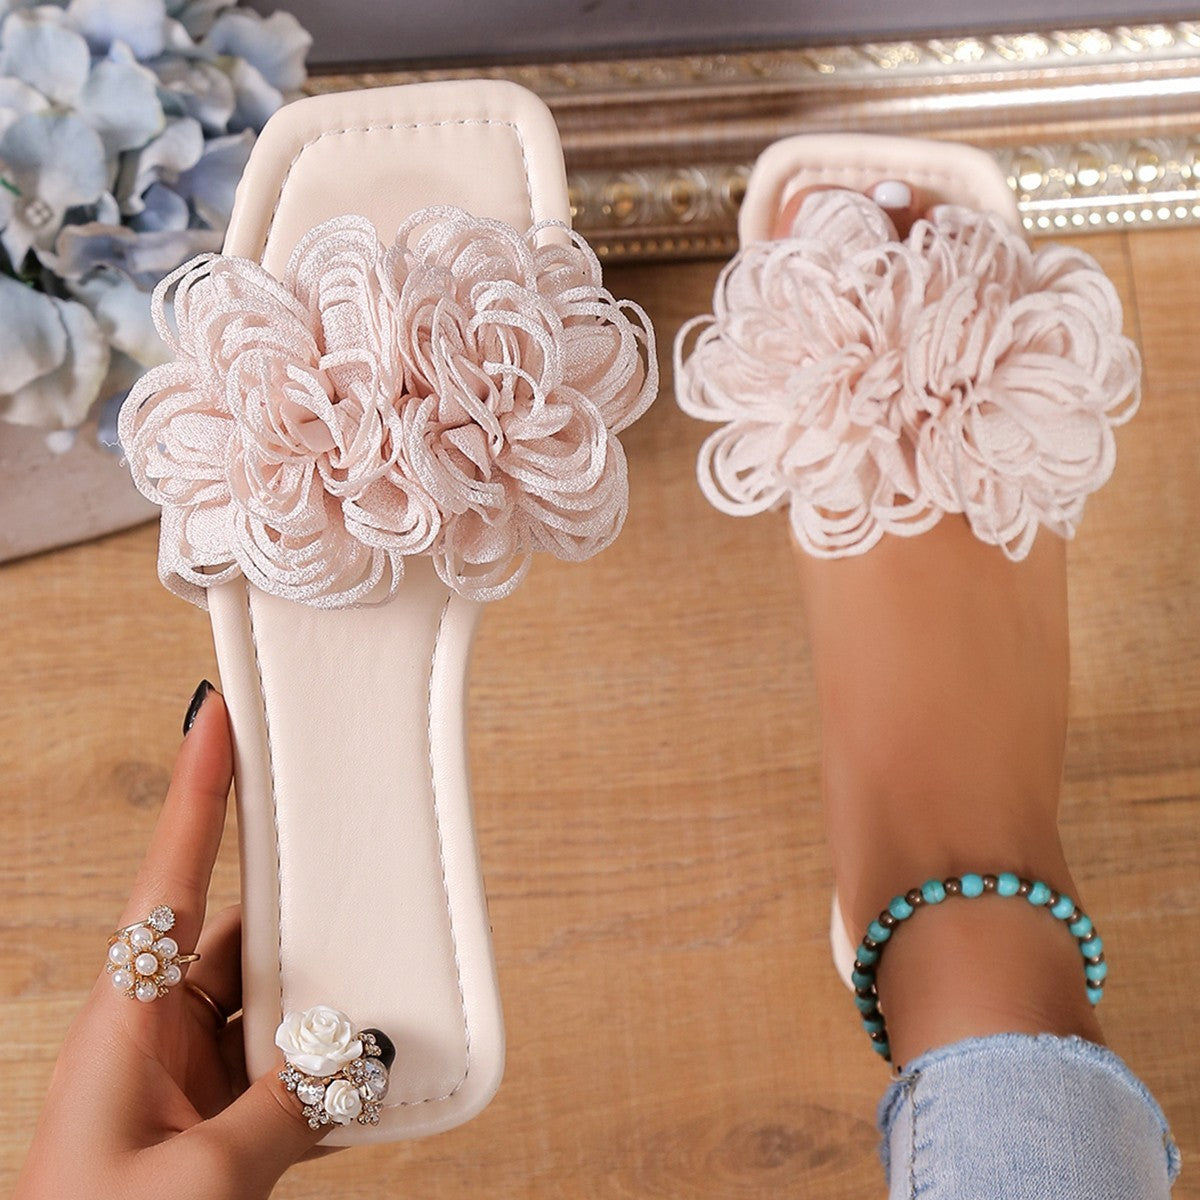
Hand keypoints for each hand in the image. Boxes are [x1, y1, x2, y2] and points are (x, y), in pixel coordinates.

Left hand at [15, 684, 329, 1199]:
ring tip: (382, 999)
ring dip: (320, 1007)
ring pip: (266, 1004)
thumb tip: (357, 1059)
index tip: (217, 714)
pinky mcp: (207, 1119)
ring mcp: (182, 1075)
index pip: (169, 874)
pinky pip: (275, 1070)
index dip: (197, 790)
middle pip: (239, 935)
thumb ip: (287, 1110)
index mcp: (125, 1015)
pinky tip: (361, 1082)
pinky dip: (319, 1073)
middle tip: (359, 866)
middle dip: (300, 910)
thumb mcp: (198, 1179)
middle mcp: (153, 1030)